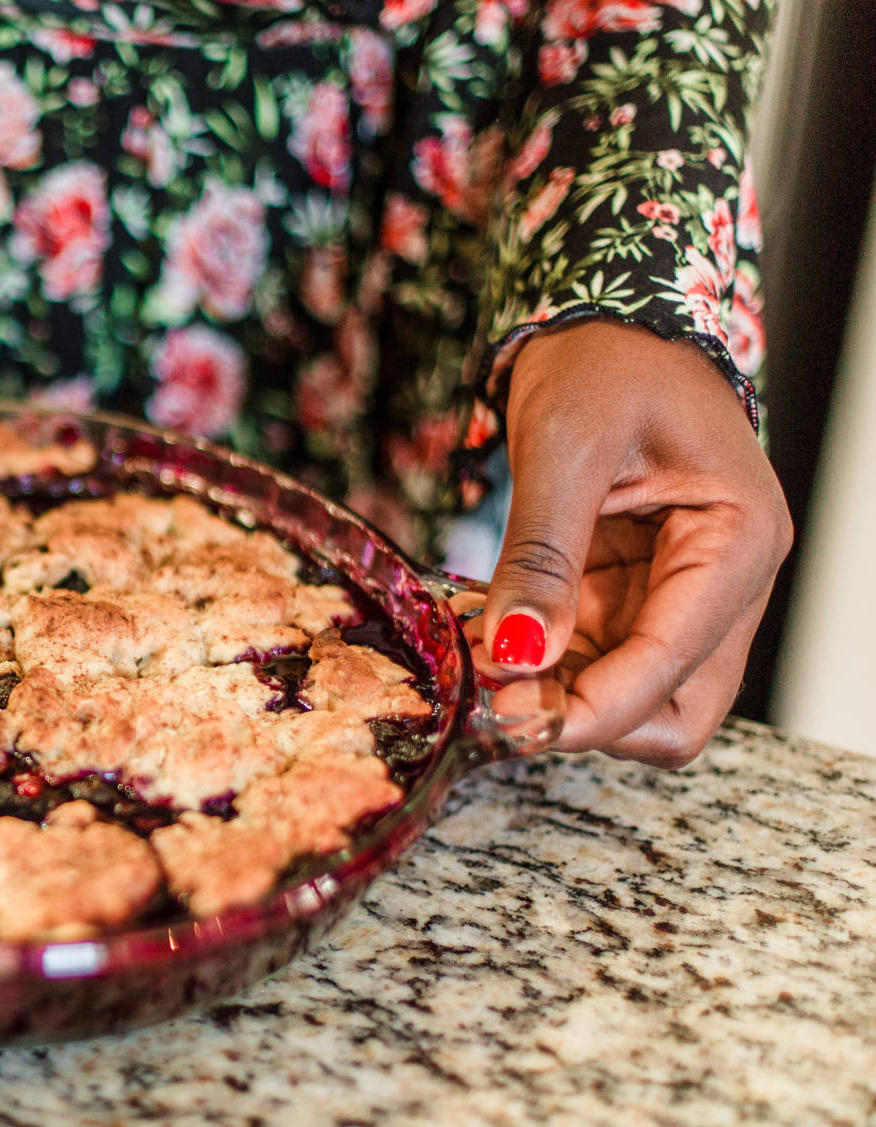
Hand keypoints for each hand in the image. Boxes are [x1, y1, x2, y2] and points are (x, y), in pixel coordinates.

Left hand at [481, 320, 791, 766]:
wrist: (604, 323)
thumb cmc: (605, 360)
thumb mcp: (564, 447)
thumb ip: (543, 555)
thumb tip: (518, 653)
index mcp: (738, 543)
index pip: (674, 666)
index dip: (591, 710)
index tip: (507, 717)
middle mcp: (724, 581)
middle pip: (673, 708)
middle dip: (585, 718)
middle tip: (492, 699)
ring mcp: (679, 591)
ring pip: (628, 691)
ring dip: (554, 693)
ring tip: (474, 660)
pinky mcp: (633, 591)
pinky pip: (593, 654)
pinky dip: (539, 659)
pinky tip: (485, 632)